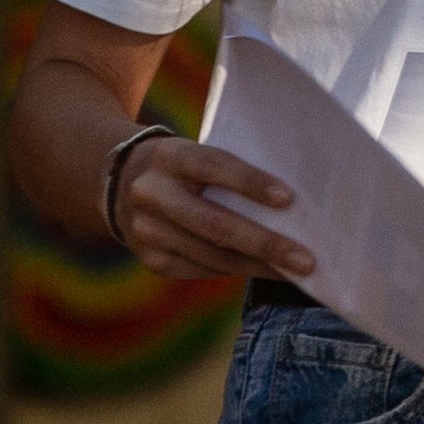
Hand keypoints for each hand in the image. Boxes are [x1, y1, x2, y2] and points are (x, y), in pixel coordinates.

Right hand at [112, 136, 307, 283]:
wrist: (117, 181)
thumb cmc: (182, 165)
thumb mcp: (194, 152)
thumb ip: (228, 170)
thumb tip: (289, 203)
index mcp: (168, 155)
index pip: (212, 165)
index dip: (250, 182)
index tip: (289, 199)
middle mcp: (151, 193)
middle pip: (214, 224)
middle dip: (265, 244)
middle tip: (306, 260)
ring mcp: (146, 230)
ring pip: (211, 255)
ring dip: (258, 266)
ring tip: (295, 271)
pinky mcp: (151, 259)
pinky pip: (202, 269)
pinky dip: (237, 270)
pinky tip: (265, 271)